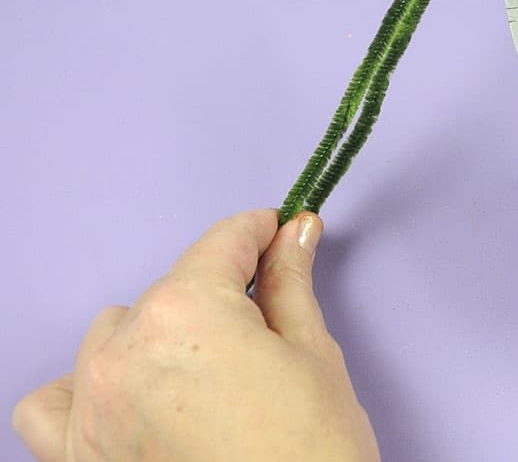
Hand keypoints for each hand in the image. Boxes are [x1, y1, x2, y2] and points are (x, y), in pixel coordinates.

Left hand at [12, 210, 379, 461]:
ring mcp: (91, 408)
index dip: (260, 231)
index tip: (279, 231)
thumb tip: (295, 234)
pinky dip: (84, 388)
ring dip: (156, 333)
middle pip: (173, 287)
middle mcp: (123, 351)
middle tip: (267, 324)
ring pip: (113, 332)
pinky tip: (127, 394)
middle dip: (221, 293)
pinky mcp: (78, 458)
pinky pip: (51, 402)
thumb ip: (291, 283)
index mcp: (188, 312)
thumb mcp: (314, 354)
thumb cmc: (313, 454)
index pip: (222, 243)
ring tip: (206, 367)